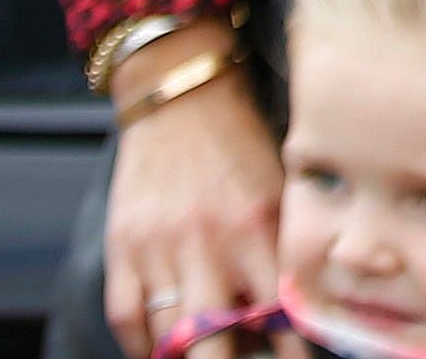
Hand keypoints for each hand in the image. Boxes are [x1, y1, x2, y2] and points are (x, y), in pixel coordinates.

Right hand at [102, 61, 281, 357]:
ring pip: (170, 338)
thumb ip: (287, 243)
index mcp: (260, 227)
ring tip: (207, 357)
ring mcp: (162, 249)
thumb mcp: (280, 183)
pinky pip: (127, 318)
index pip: (281, 313)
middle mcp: (211, 244)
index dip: (291, 351)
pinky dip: (142, 344)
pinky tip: (161, 350)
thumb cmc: (240, 141)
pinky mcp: (123, 247)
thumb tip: (302, 306)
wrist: (179, 93)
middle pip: (217, 342)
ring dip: (189, 358)